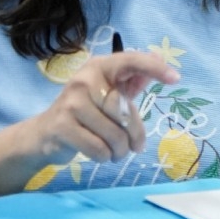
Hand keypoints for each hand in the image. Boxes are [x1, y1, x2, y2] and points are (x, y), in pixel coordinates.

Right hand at [20, 50, 177, 165]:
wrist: (44, 133)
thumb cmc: (85, 112)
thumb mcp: (108, 93)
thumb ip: (132, 81)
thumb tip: (160, 61)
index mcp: (99, 67)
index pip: (130, 61)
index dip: (154, 68)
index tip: (176, 79)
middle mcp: (83, 80)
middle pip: (125, 111)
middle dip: (135, 135)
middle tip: (134, 146)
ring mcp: (70, 103)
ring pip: (113, 134)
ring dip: (120, 151)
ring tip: (116, 152)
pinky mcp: (61, 126)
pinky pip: (98, 148)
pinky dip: (105, 157)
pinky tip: (101, 155)